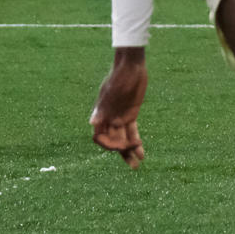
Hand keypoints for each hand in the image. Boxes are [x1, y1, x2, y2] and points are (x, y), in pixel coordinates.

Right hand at [90, 49, 148, 167]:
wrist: (131, 67)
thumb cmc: (118, 77)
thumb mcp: (112, 93)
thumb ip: (103, 109)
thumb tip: (92, 123)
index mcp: (101, 115)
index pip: (99, 137)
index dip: (108, 146)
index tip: (120, 148)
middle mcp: (108, 119)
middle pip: (112, 141)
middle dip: (121, 152)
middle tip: (134, 159)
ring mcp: (119, 118)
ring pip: (123, 139)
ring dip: (129, 153)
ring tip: (137, 166)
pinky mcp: (131, 115)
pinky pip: (132, 132)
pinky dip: (136, 142)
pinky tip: (142, 153)